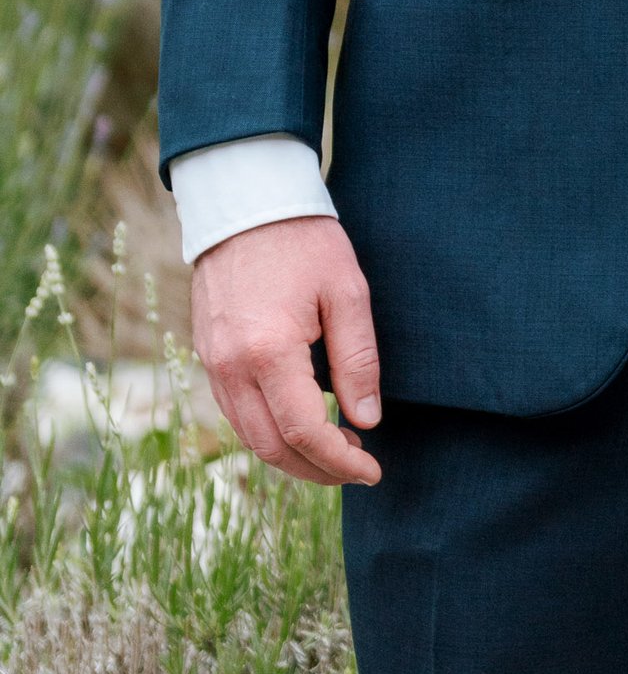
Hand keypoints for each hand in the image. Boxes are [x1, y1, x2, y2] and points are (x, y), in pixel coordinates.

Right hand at [188, 215, 383, 486]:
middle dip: (317, 470)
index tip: (373, 471)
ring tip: (337, 451)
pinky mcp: (208, 355)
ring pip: (249, 436)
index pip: (304, 433)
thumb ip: (357, 360)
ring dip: (291, 456)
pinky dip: (268, 431)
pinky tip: (301, 425)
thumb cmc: (304, 241)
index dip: (340, 462)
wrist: (245, 202)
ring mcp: (212, 363)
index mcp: (267, 352)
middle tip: (359, 469)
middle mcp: (230, 367)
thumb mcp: (348, 292)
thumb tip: (366, 420)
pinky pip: (235, 412)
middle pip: (271, 448)